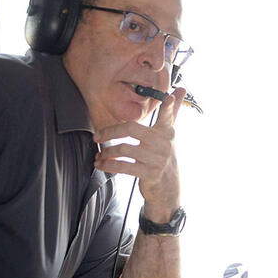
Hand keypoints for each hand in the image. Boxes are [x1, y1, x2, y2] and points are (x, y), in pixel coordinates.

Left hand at [94, 88, 184, 221]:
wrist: (168, 188)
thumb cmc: (164, 157)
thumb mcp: (169, 135)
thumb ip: (172, 113)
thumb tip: (181, 89)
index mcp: (167, 132)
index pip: (168, 116)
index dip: (169, 107)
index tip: (169, 97)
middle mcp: (164, 144)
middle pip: (132, 129)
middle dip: (110, 131)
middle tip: (96, 136)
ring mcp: (158, 159)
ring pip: (125, 149)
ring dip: (107, 152)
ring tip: (99, 155)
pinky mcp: (150, 174)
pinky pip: (125, 166)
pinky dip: (109, 166)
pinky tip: (102, 165)